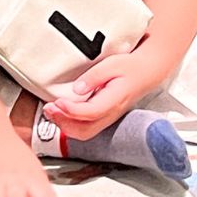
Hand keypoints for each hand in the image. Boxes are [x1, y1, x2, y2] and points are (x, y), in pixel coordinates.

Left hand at [43, 50, 163, 140]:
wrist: (147, 72)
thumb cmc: (131, 66)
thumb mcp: (113, 64)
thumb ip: (94, 76)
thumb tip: (76, 89)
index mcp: (115, 100)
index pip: (91, 112)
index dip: (71, 110)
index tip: (57, 102)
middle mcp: (111, 113)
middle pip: (85, 130)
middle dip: (63, 122)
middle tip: (49, 108)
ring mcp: (108, 118)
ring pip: (84, 132)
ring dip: (65, 125)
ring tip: (51, 111)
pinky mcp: (104, 117)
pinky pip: (86, 128)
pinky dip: (70, 124)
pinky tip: (61, 113)